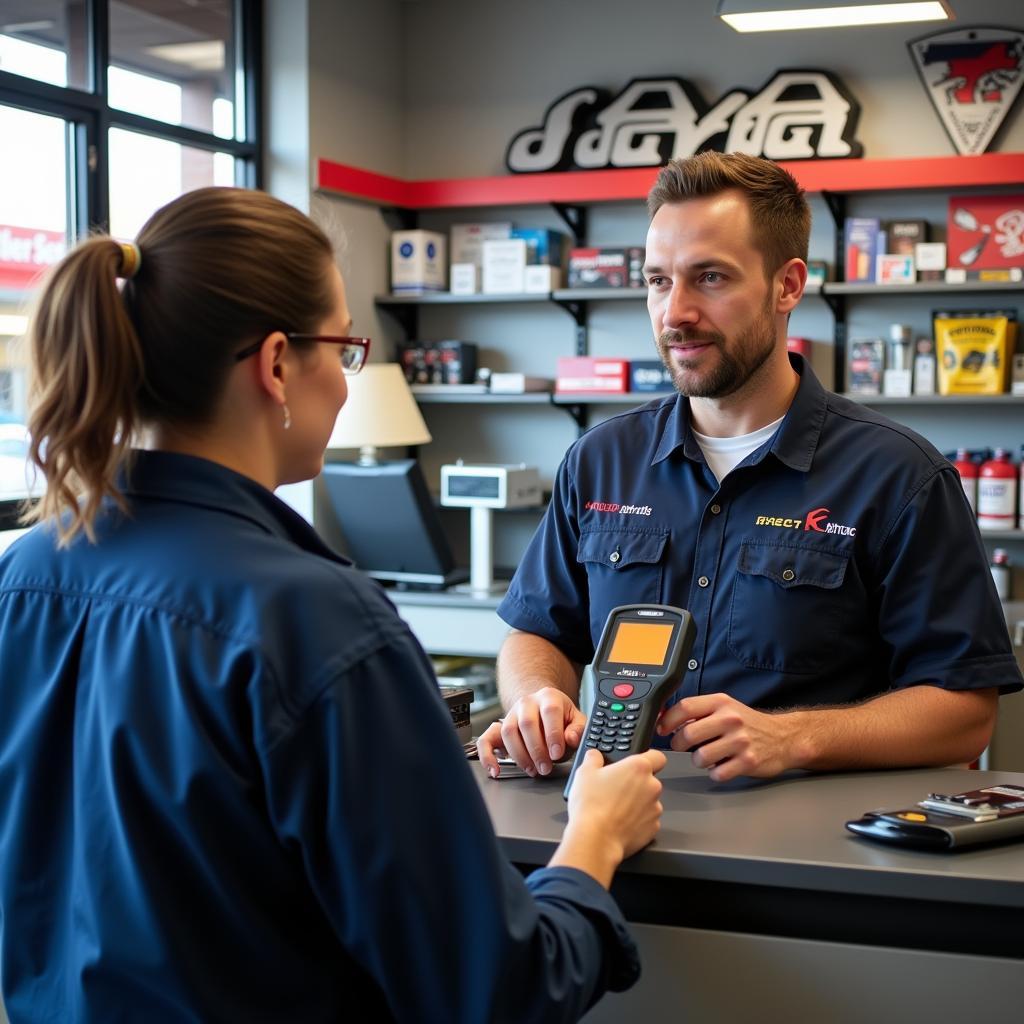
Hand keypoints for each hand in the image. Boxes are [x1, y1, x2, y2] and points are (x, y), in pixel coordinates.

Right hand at [478, 687, 586, 777]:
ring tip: (533, 770)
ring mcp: (510, 714)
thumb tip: (570, 738)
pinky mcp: (498, 728)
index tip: (557, 753)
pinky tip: (495, 770)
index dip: (553, 733)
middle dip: (537, 750)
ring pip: (508, 732)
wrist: (543, 709)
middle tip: (546, 768)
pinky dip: (487, 756)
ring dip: (520, 756)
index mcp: (549, 696)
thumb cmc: (561, 719)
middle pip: (527, 723)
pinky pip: (486, 740)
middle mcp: (527, 702)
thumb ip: (578, 729)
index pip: (550, 711)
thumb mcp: (577, 720)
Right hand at [552, 748, 666, 884]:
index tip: (636, 764)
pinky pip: (647, 819)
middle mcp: (652, 786)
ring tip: (615, 808)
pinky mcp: (653, 828)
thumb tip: (594, 756)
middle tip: (616, 788)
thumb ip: (593, 758)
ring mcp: (655, 808)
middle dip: (636, 783)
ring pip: (648, 801)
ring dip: (637, 802)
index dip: (648, 758)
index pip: (657, 756)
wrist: (596, 840)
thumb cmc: (592, 806)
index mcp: (639, 767)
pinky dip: (637, 820)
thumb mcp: (584, 773)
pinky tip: (620, 822)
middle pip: (650, 780)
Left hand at [657, 693, 800, 781]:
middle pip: (689, 734)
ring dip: (698, 760)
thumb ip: (698, 711)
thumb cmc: (748, 724)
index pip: (685, 707)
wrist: (783, 738)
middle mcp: (730, 720)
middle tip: (682, 746)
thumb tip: (664, 717)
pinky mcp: (748, 762)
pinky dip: (715, 773)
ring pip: (700, 757)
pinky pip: (717, 773)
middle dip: (679, 743)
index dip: (667, 720)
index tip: (662, 728)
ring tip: (707, 756)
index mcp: (721, 703)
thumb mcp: (724, 708)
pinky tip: (722, 766)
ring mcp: (740, 741)